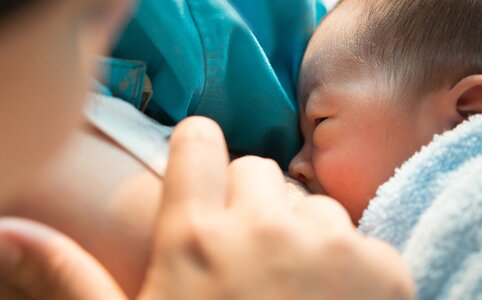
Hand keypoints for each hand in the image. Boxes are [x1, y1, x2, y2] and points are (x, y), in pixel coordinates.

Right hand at [0, 117, 414, 299]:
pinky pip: (362, 240)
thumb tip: (7, 229)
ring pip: (312, 205)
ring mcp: (333, 244)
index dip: (197, 153)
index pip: (198, 143)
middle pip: (258, 170)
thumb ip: (69, 280)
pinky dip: (350, 266)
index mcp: (196, 237)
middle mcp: (266, 226)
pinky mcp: (385, 269)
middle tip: (244, 256)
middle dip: (249, 202)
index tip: (200, 173)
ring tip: (289, 290)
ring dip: (300, 234)